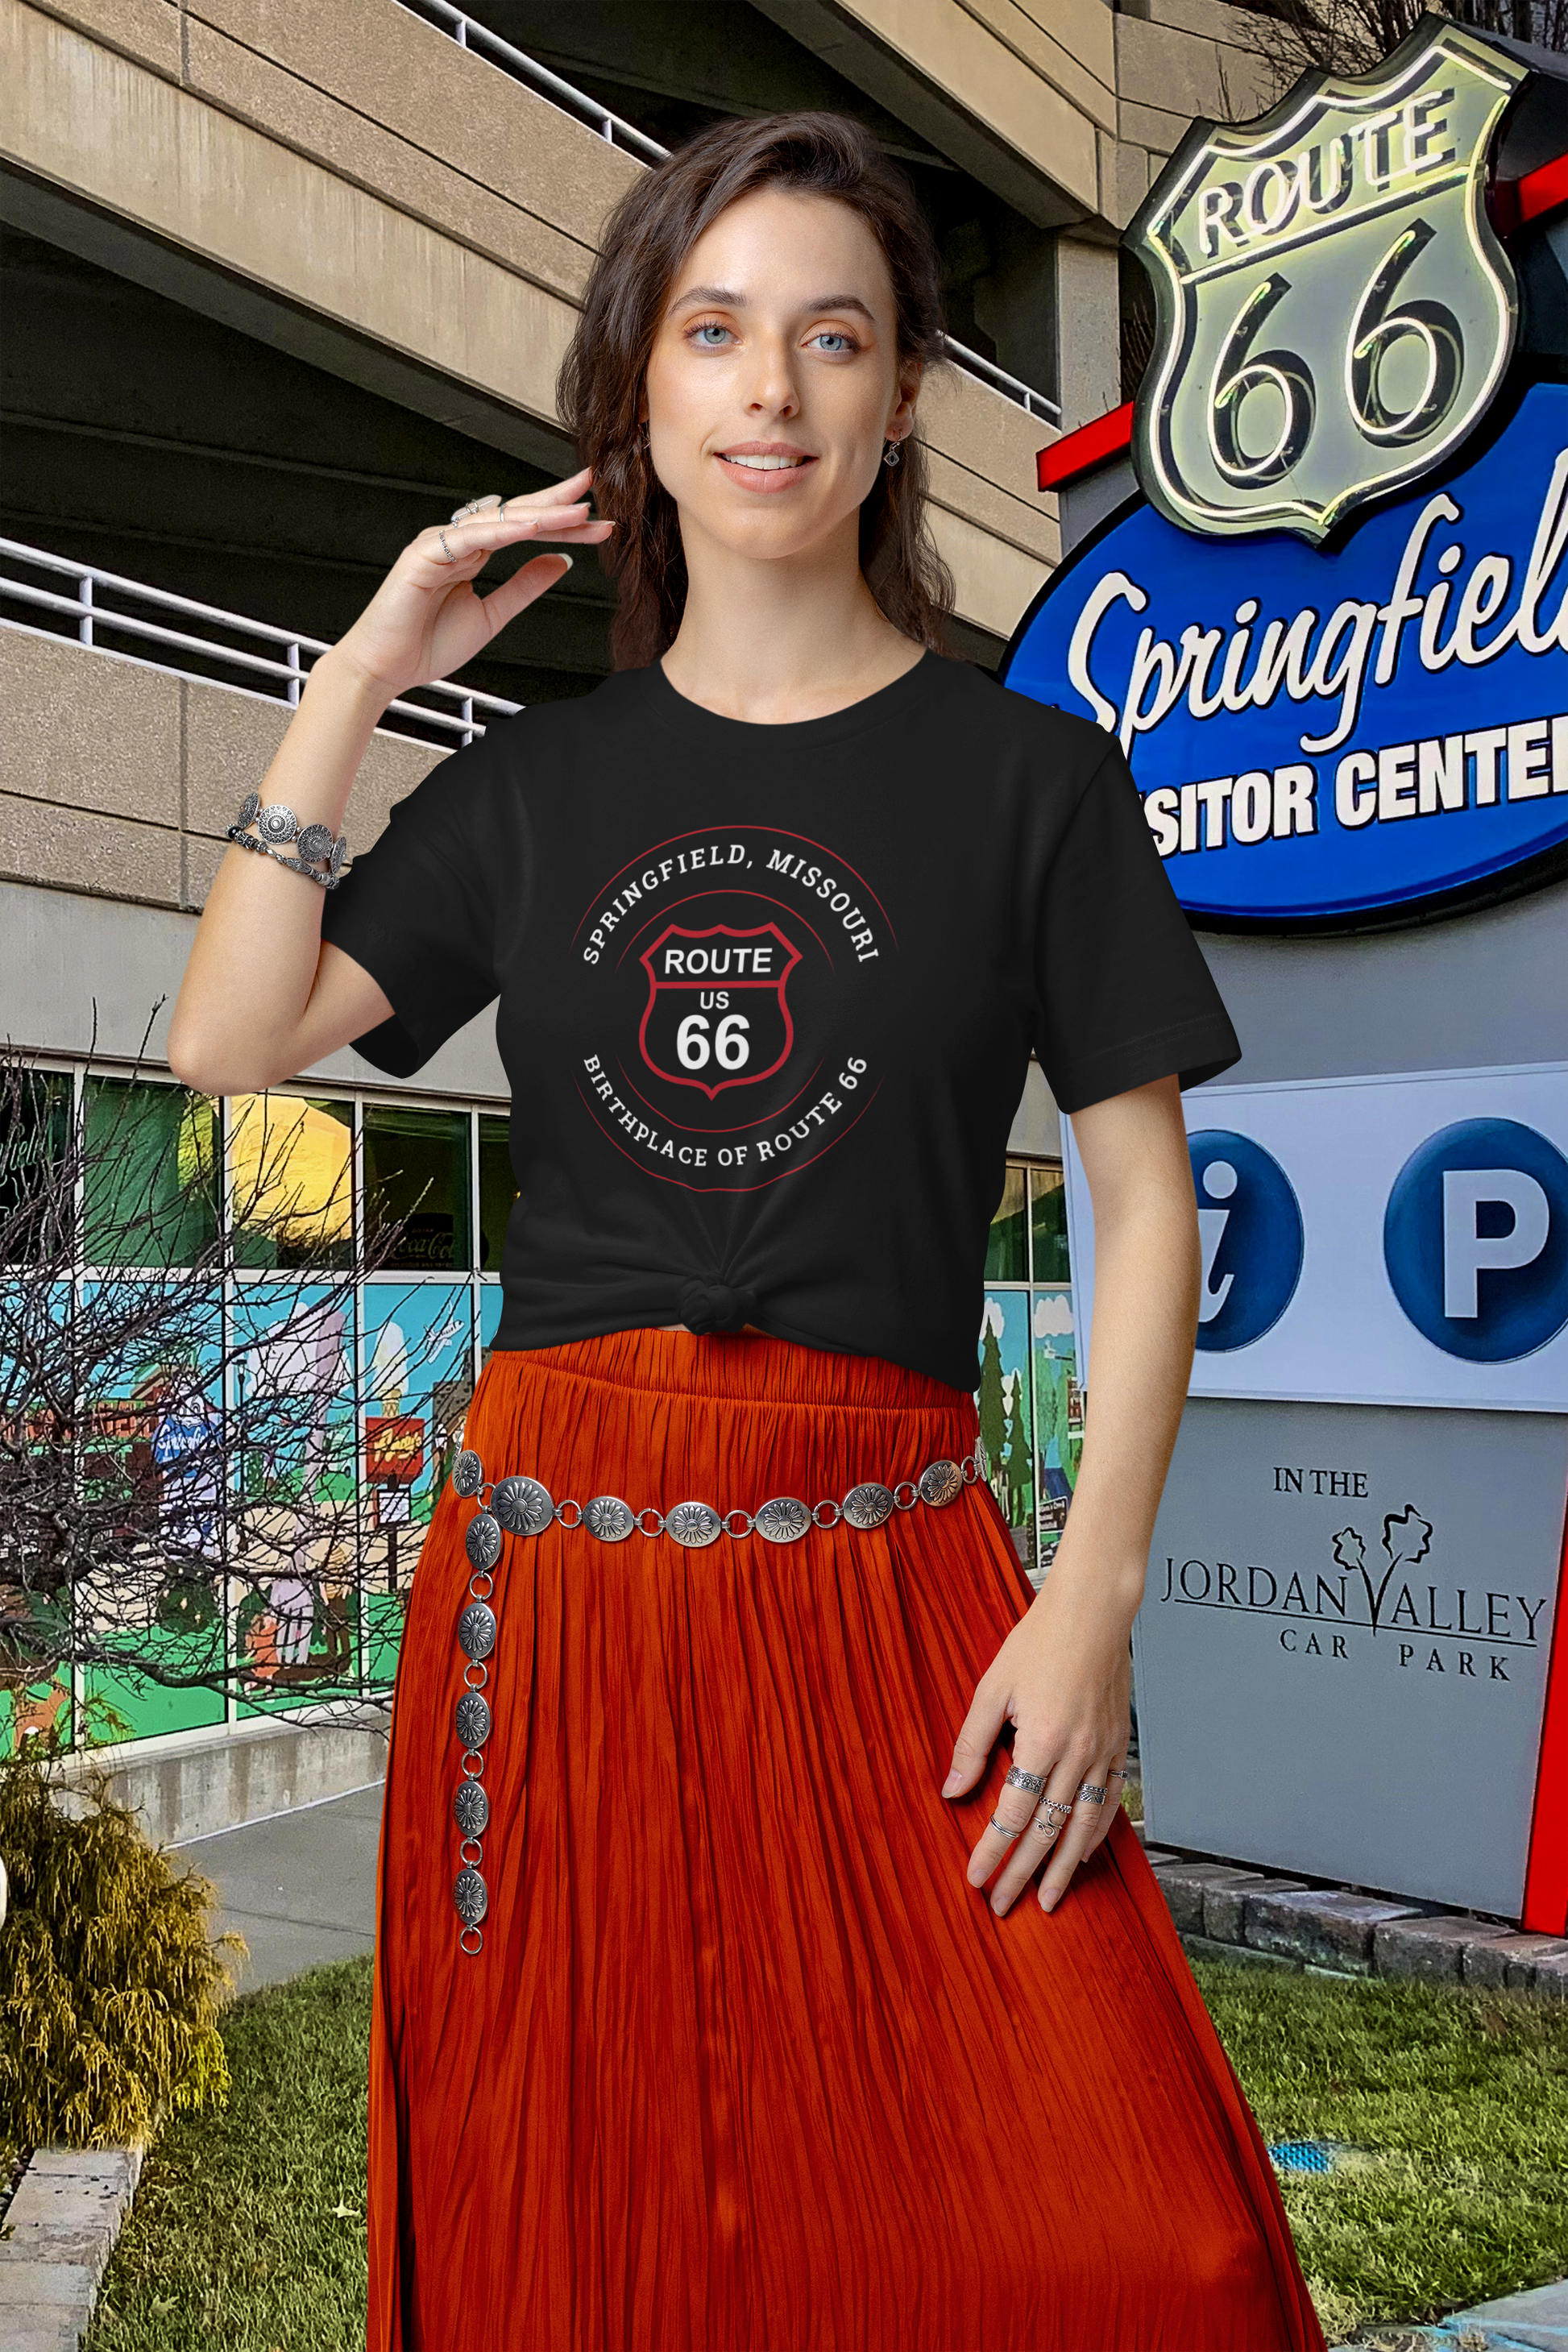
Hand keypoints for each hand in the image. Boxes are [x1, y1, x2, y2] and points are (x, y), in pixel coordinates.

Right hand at [329, 468, 614, 703]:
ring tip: (577, 513)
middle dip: (557, 504)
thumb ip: (524, 587)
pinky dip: (502, 531)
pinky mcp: (423, 555)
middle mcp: (458, 541)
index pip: (524, 527)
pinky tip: (533, 527)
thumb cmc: (426, 645)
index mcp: (473, 551)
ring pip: (497, 521)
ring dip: (540, 515)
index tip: (597, 520)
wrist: (386, 669)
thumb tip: (559, 562)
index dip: (560, 522)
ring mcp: (440, 544)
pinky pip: (469, 538)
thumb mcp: (492, 616)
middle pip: (515, 514)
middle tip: (594, 493)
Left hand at [941, 1565, 1132, 1916]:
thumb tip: (953, 1790)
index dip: (992, 1850)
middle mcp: (1077, 1754)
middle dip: (1023, 1873)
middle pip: (1048, 1831)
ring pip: (1083, 1827)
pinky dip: (1096, 1835)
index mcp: (1041, 1739)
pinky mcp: (1118, 1747)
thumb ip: (972, 1742)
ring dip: (1064, 1868)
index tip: (976, 1878)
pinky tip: (1083, 1854)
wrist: (1093, 1613)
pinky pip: (1109, 1804)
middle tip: (1003, 1905)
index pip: (1013, 1813)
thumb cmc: (1038, 1642)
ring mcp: (1103, 1753)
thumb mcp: (992, 1687)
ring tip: (1047, 1899)